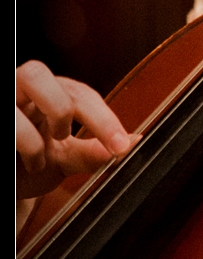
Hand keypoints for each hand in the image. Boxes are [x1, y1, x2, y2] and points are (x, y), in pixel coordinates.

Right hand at [16, 61, 135, 203]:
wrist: (8, 185)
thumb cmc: (27, 165)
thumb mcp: (63, 160)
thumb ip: (93, 152)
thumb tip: (133, 142)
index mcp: (47, 94)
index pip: (77, 93)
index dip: (102, 118)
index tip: (121, 146)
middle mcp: (19, 90)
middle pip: (36, 73)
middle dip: (58, 107)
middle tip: (66, 136)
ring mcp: (2, 104)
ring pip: (13, 98)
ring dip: (31, 137)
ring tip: (37, 161)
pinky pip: (6, 127)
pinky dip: (18, 150)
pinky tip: (18, 166)